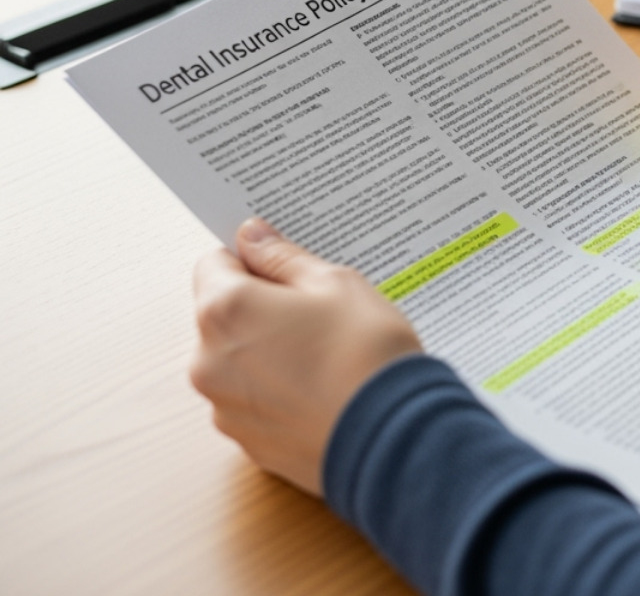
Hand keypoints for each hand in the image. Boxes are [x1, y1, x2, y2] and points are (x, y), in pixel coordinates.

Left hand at [190, 218, 421, 494]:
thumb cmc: (366, 351)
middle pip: (223, 316)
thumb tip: (251, 236)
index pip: (214, 263)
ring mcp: (224, 407)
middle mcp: (208, 361)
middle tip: (318, 314)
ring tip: (325, 357)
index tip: (287, 269)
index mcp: (225, 310)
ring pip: (238, 362)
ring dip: (268, 353)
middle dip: (261, 309)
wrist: (393, 436)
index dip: (253, 261)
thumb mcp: (336, 283)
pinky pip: (254, 402)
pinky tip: (322, 391)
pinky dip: (278, 393)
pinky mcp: (246, 443)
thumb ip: (283, 257)